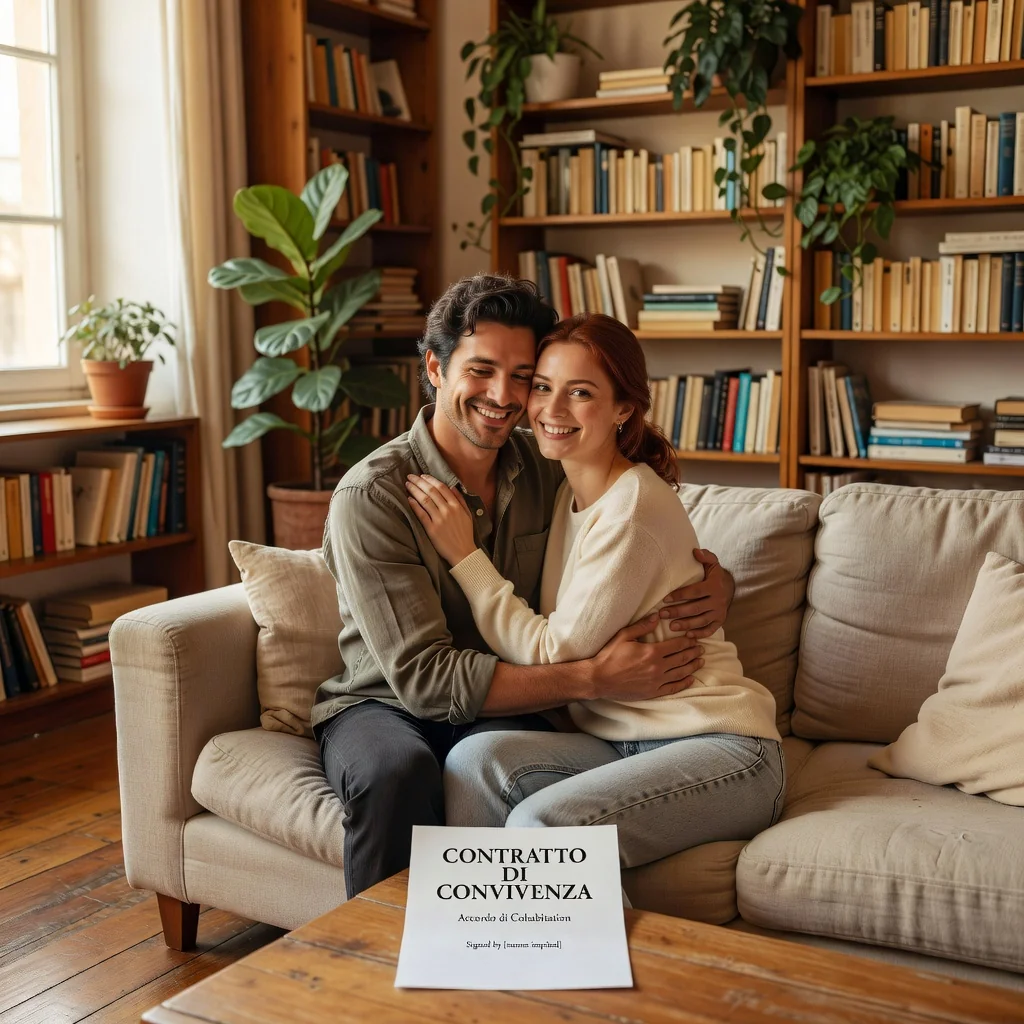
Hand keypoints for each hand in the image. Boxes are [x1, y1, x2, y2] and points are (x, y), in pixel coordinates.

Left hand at [406, 474, 477, 565]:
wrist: (463, 552)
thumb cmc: (465, 534)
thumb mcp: (468, 515)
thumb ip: (461, 500)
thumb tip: (453, 487)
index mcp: (456, 506)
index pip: (441, 487)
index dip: (430, 480)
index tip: (422, 476)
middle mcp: (447, 510)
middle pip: (431, 491)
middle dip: (419, 482)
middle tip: (410, 476)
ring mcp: (439, 519)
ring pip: (425, 500)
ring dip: (415, 490)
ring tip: (407, 484)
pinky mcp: (432, 529)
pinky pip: (421, 514)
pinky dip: (415, 505)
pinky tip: (409, 499)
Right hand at [587, 616, 703, 700]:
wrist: (599, 679)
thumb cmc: (610, 656)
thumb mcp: (624, 635)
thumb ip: (642, 626)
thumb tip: (657, 617)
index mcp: (652, 652)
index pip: (676, 645)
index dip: (687, 641)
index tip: (694, 638)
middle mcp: (657, 667)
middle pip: (682, 659)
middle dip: (693, 653)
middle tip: (701, 649)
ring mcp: (656, 681)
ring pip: (681, 673)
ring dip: (693, 667)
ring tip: (700, 662)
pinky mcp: (652, 692)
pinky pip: (673, 688)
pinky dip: (684, 683)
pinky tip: (691, 679)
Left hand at [658, 548, 733, 638]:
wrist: (729, 588)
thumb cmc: (714, 575)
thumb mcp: (712, 563)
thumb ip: (705, 556)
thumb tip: (695, 551)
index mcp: (714, 585)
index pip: (695, 591)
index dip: (680, 595)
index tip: (665, 599)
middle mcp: (718, 600)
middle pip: (696, 608)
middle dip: (678, 612)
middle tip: (662, 614)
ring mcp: (720, 612)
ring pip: (702, 620)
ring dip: (686, 625)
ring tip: (671, 627)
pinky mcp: (720, 621)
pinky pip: (710, 629)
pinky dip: (699, 633)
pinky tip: (687, 635)